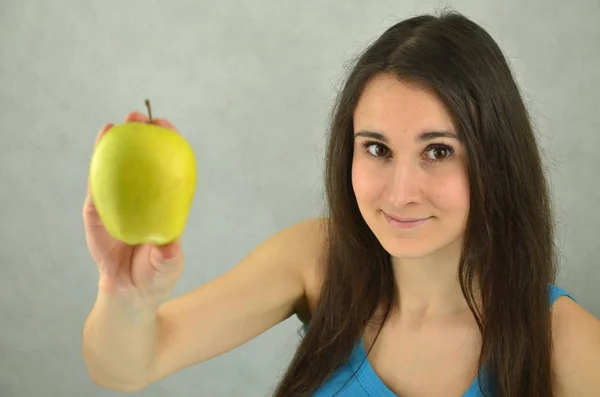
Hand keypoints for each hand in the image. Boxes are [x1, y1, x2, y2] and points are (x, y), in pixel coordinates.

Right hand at [83, 111, 184, 302]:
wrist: (130, 293)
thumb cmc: (156, 275)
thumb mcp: (167, 266)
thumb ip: (167, 257)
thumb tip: (170, 247)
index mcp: (162, 205)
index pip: (166, 170)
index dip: (168, 147)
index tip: (168, 128)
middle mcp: (141, 199)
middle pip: (141, 161)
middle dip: (141, 135)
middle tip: (140, 116)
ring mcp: (118, 204)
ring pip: (115, 168)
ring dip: (116, 144)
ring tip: (117, 123)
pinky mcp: (96, 212)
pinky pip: (96, 186)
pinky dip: (96, 167)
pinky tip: (99, 147)